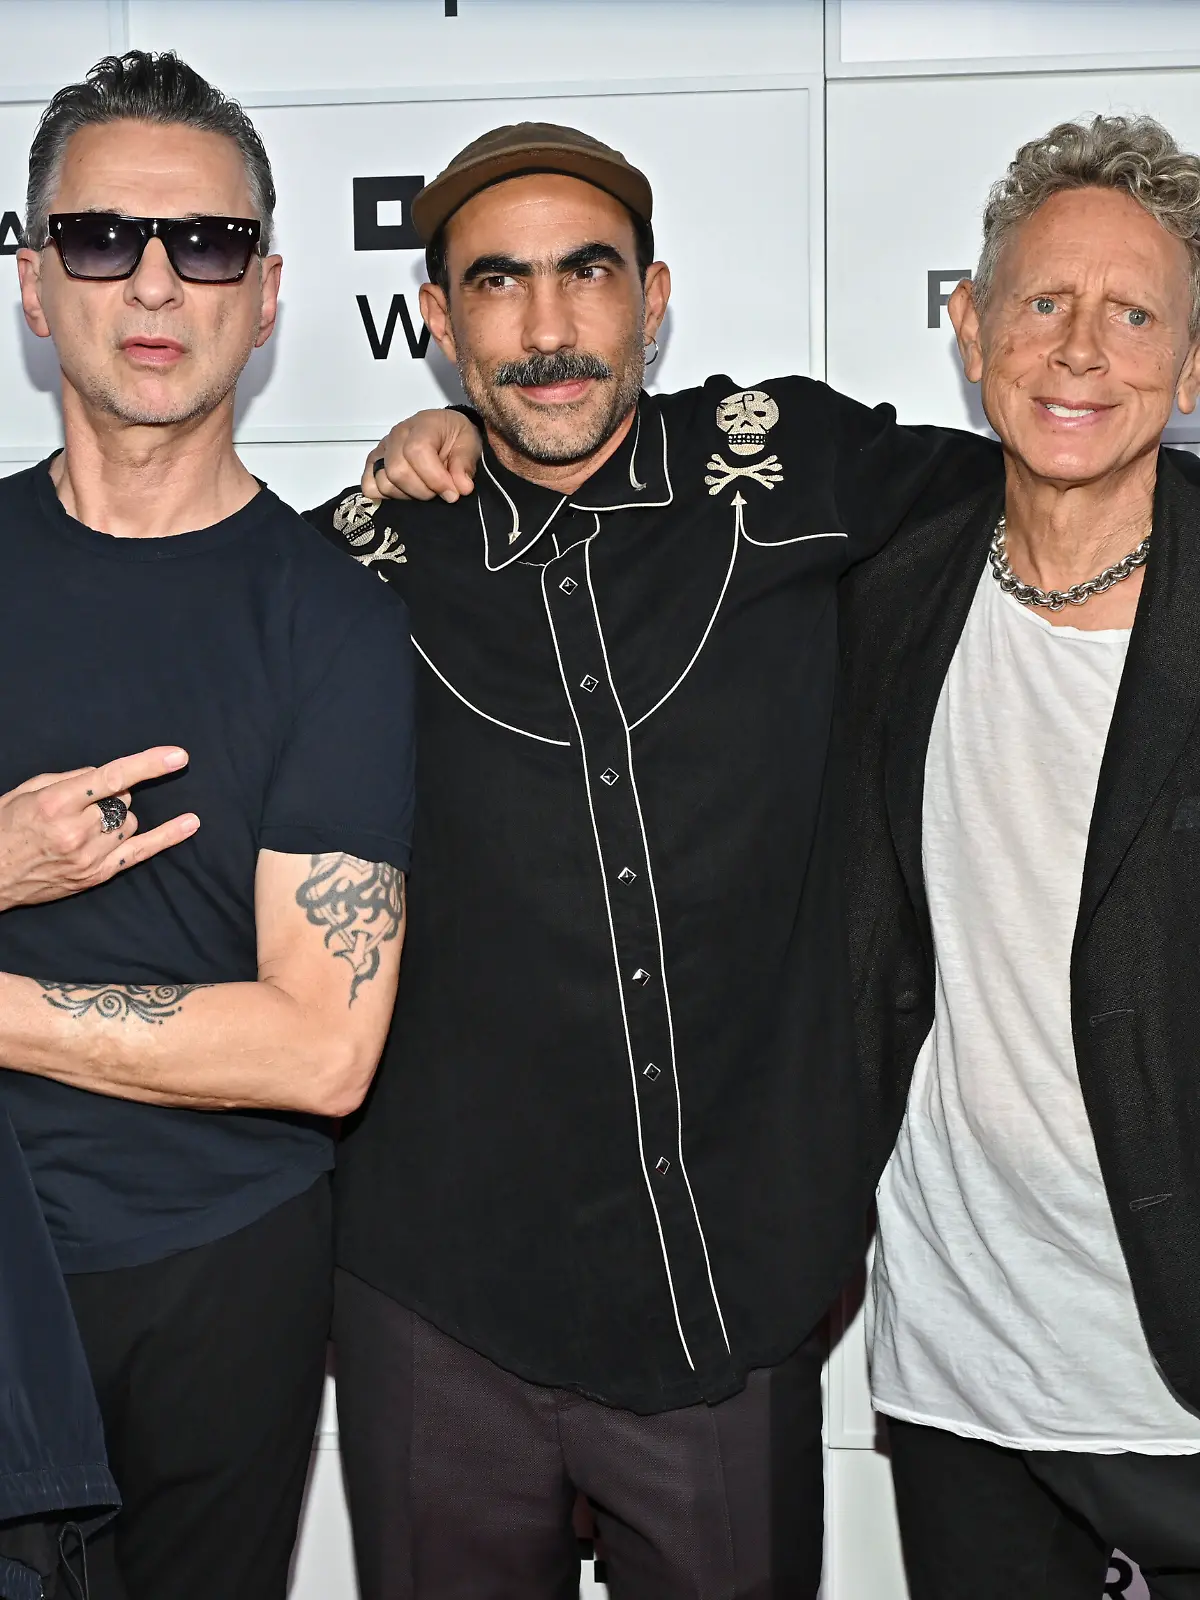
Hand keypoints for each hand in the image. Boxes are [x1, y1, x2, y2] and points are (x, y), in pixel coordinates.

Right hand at [0, 747, 198, 912]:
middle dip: (109, 796)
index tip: (177, 756)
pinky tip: (190, 823)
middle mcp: (76, 831)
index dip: (148, 765)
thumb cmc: (5, 828)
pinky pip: (141, 852)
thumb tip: (103, 776)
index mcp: (56, 804)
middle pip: (121, 801)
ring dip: (117, 817)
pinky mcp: (97, 875)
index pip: (112, 778)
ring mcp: (89, 856)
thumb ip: (68, 779)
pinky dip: (167, 837)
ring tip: (86, 825)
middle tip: (83, 805)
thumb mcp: (26, 792)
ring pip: (129, 823)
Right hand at [360, 408, 483, 502]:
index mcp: (423, 425)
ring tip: (425, 490)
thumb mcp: (470, 445)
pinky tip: (405, 492)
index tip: (452, 493)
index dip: (435, 478)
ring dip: (407, 495)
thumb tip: (462, 487)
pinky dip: (386, 495)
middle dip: (423, 491)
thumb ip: (464, 466)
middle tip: (440, 492)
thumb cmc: (456, 436)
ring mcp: (383, 449)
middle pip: (397, 471)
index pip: (417, 452)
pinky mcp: (374, 463)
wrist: (447, 432)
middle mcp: (398, 435)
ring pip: (383, 482)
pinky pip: (369, 486)